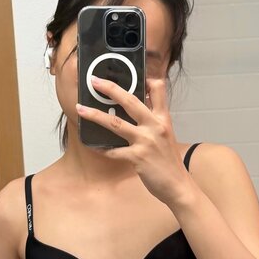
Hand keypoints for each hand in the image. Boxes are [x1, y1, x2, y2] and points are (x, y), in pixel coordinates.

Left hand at [75, 75, 192, 206]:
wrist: (178, 185)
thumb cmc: (170, 162)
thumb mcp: (166, 135)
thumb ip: (154, 122)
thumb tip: (139, 111)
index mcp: (163, 119)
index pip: (158, 89)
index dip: (147, 79)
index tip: (134, 73)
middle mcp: (154, 126)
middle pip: (130, 100)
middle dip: (110, 88)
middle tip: (94, 81)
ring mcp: (145, 141)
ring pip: (115, 123)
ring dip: (95, 115)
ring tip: (80, 108)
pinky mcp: (136, 157)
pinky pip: (113, 151)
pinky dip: (102, 149)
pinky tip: (92, 145)